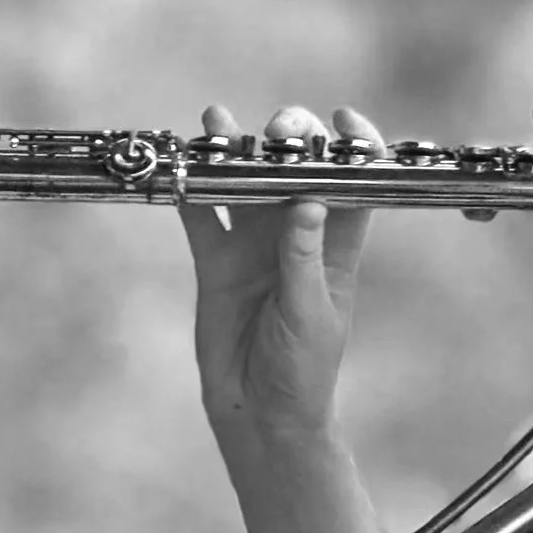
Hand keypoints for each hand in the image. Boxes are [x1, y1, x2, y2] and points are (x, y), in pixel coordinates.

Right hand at [178, 103, 382, 441]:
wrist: (260, 413)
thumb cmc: (304, 369)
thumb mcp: (311, 313)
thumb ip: (304, 259)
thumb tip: (310, 204)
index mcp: (337, 244)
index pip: (354, 182)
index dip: (355, 146)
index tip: (344, 119)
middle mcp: (296, 234)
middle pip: (295, 170)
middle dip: (288, 140)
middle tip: (276, 131)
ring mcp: (254, 244)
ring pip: (244, 182)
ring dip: (233, 150)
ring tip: (216, 121)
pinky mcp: (216, 260)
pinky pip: (201, 214)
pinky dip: (189, 187)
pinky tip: (178, 160)